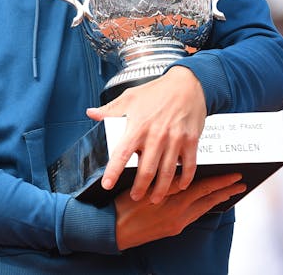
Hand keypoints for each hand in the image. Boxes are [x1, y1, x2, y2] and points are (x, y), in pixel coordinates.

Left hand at [86, 66, 206, 203]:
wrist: (187, 84)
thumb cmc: (157, 91)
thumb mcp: (130, 97)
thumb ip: (110, 110)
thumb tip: (91, 114)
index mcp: (138, 126)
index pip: (122, 153)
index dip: (113, 171)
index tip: (107, 185)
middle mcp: (156, 135)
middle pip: (146, 170)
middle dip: (140, 188)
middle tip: (135, 197)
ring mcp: (175, 139)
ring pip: (167, 172)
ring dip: (161, 189)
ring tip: (155, 198)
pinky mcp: (191, 141)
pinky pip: (189, 165)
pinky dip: (184, 179)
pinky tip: (179, 186)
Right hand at [115, 173, 244, 249]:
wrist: (113, 230)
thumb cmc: (124, 205)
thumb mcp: (144, 186)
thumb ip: (164, 179)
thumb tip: (182, 170)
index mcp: (174, 201)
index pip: (204, 187)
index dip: (221, 181)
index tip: (235, 175)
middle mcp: (180, 214)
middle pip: (208, 199)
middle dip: (226, 191)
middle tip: (240, 184)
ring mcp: (177, 223)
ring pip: (203, 209)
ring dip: (217, 199)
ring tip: (229, 193)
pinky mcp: (172, 229)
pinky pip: (194, 216)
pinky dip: (204, 207)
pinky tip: (206, 204)